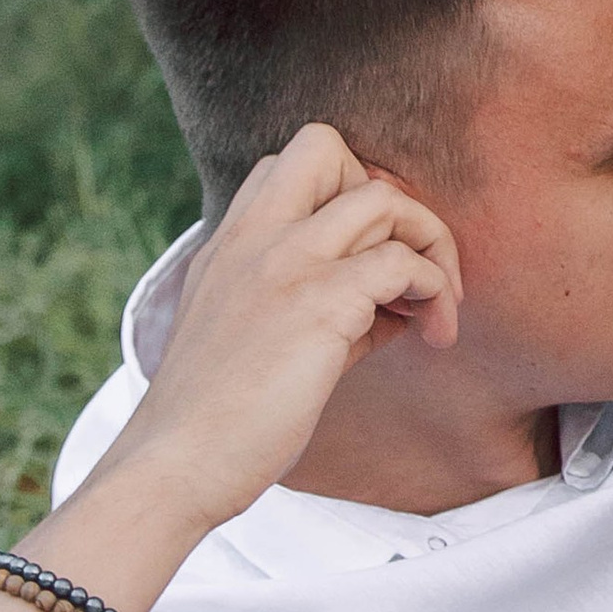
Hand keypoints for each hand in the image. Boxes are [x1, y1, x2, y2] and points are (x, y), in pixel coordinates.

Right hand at [87, 127, 461, 535]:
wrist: (175, 465)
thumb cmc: (218, 419)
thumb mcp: (255, 339)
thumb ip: (318, 306)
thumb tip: (396, 305)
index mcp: (230, 242)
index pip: (287, 166)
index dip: (342, 199)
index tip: (364, 264)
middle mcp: (253, 237)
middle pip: (327, 146)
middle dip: (383, 194)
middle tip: (406, 265)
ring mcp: (284, 263)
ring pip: (382, 197)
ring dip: (430, 244)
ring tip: (437, 307)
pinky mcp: (319, 304)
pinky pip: (403, 262)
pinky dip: (435, 290)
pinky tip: (433, 336)